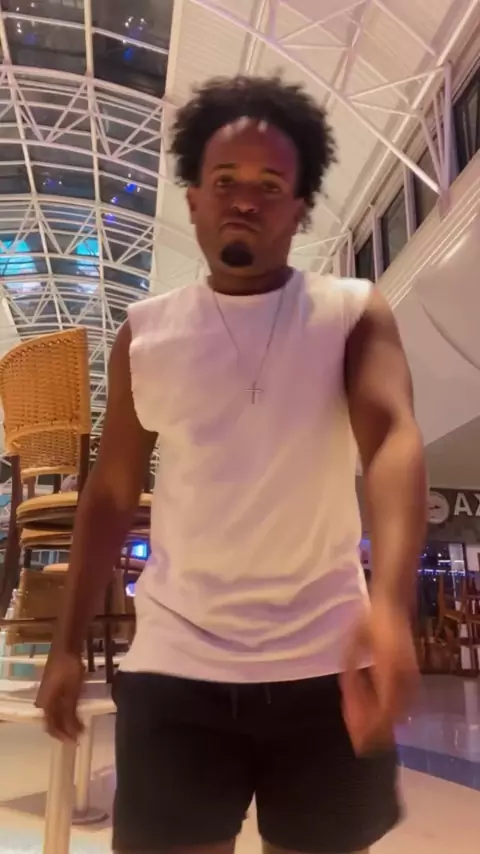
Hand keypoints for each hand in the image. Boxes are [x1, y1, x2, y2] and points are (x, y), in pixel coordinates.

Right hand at [36, 650, 84, 740]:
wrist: (66, 646)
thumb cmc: (69, 669)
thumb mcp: (72, 692)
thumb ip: (70, 712)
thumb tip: (72, 733)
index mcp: (45, 704)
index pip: (51, 727)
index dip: (63, 736)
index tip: (76, 742)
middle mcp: (43, 700)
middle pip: (53, 721)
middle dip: (66, 730)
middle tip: (80, 735)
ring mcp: (48, 693)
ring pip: (56, 713)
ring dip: (68, 720)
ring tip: (81, 725)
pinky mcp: (54, 686)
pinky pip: (59, 704)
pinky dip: (68, 710)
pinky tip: (77, 711)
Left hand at [340, 597, 418, 754]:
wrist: (391, 603)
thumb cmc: (366, 622)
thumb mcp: (350, 648)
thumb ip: (350, 678)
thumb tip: (348, 703)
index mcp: (388, 669)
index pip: (383, 712)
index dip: (370, 729)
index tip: (356, 740)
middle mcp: (404, 676)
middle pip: (392, 717)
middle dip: (372, 727)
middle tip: (353, 731)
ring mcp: (412, 676)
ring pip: (399, 712)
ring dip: (379, 718)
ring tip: (358, 715)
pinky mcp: (414, 674)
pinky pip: (403, 701)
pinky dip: (388, 709)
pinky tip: (370, 703)